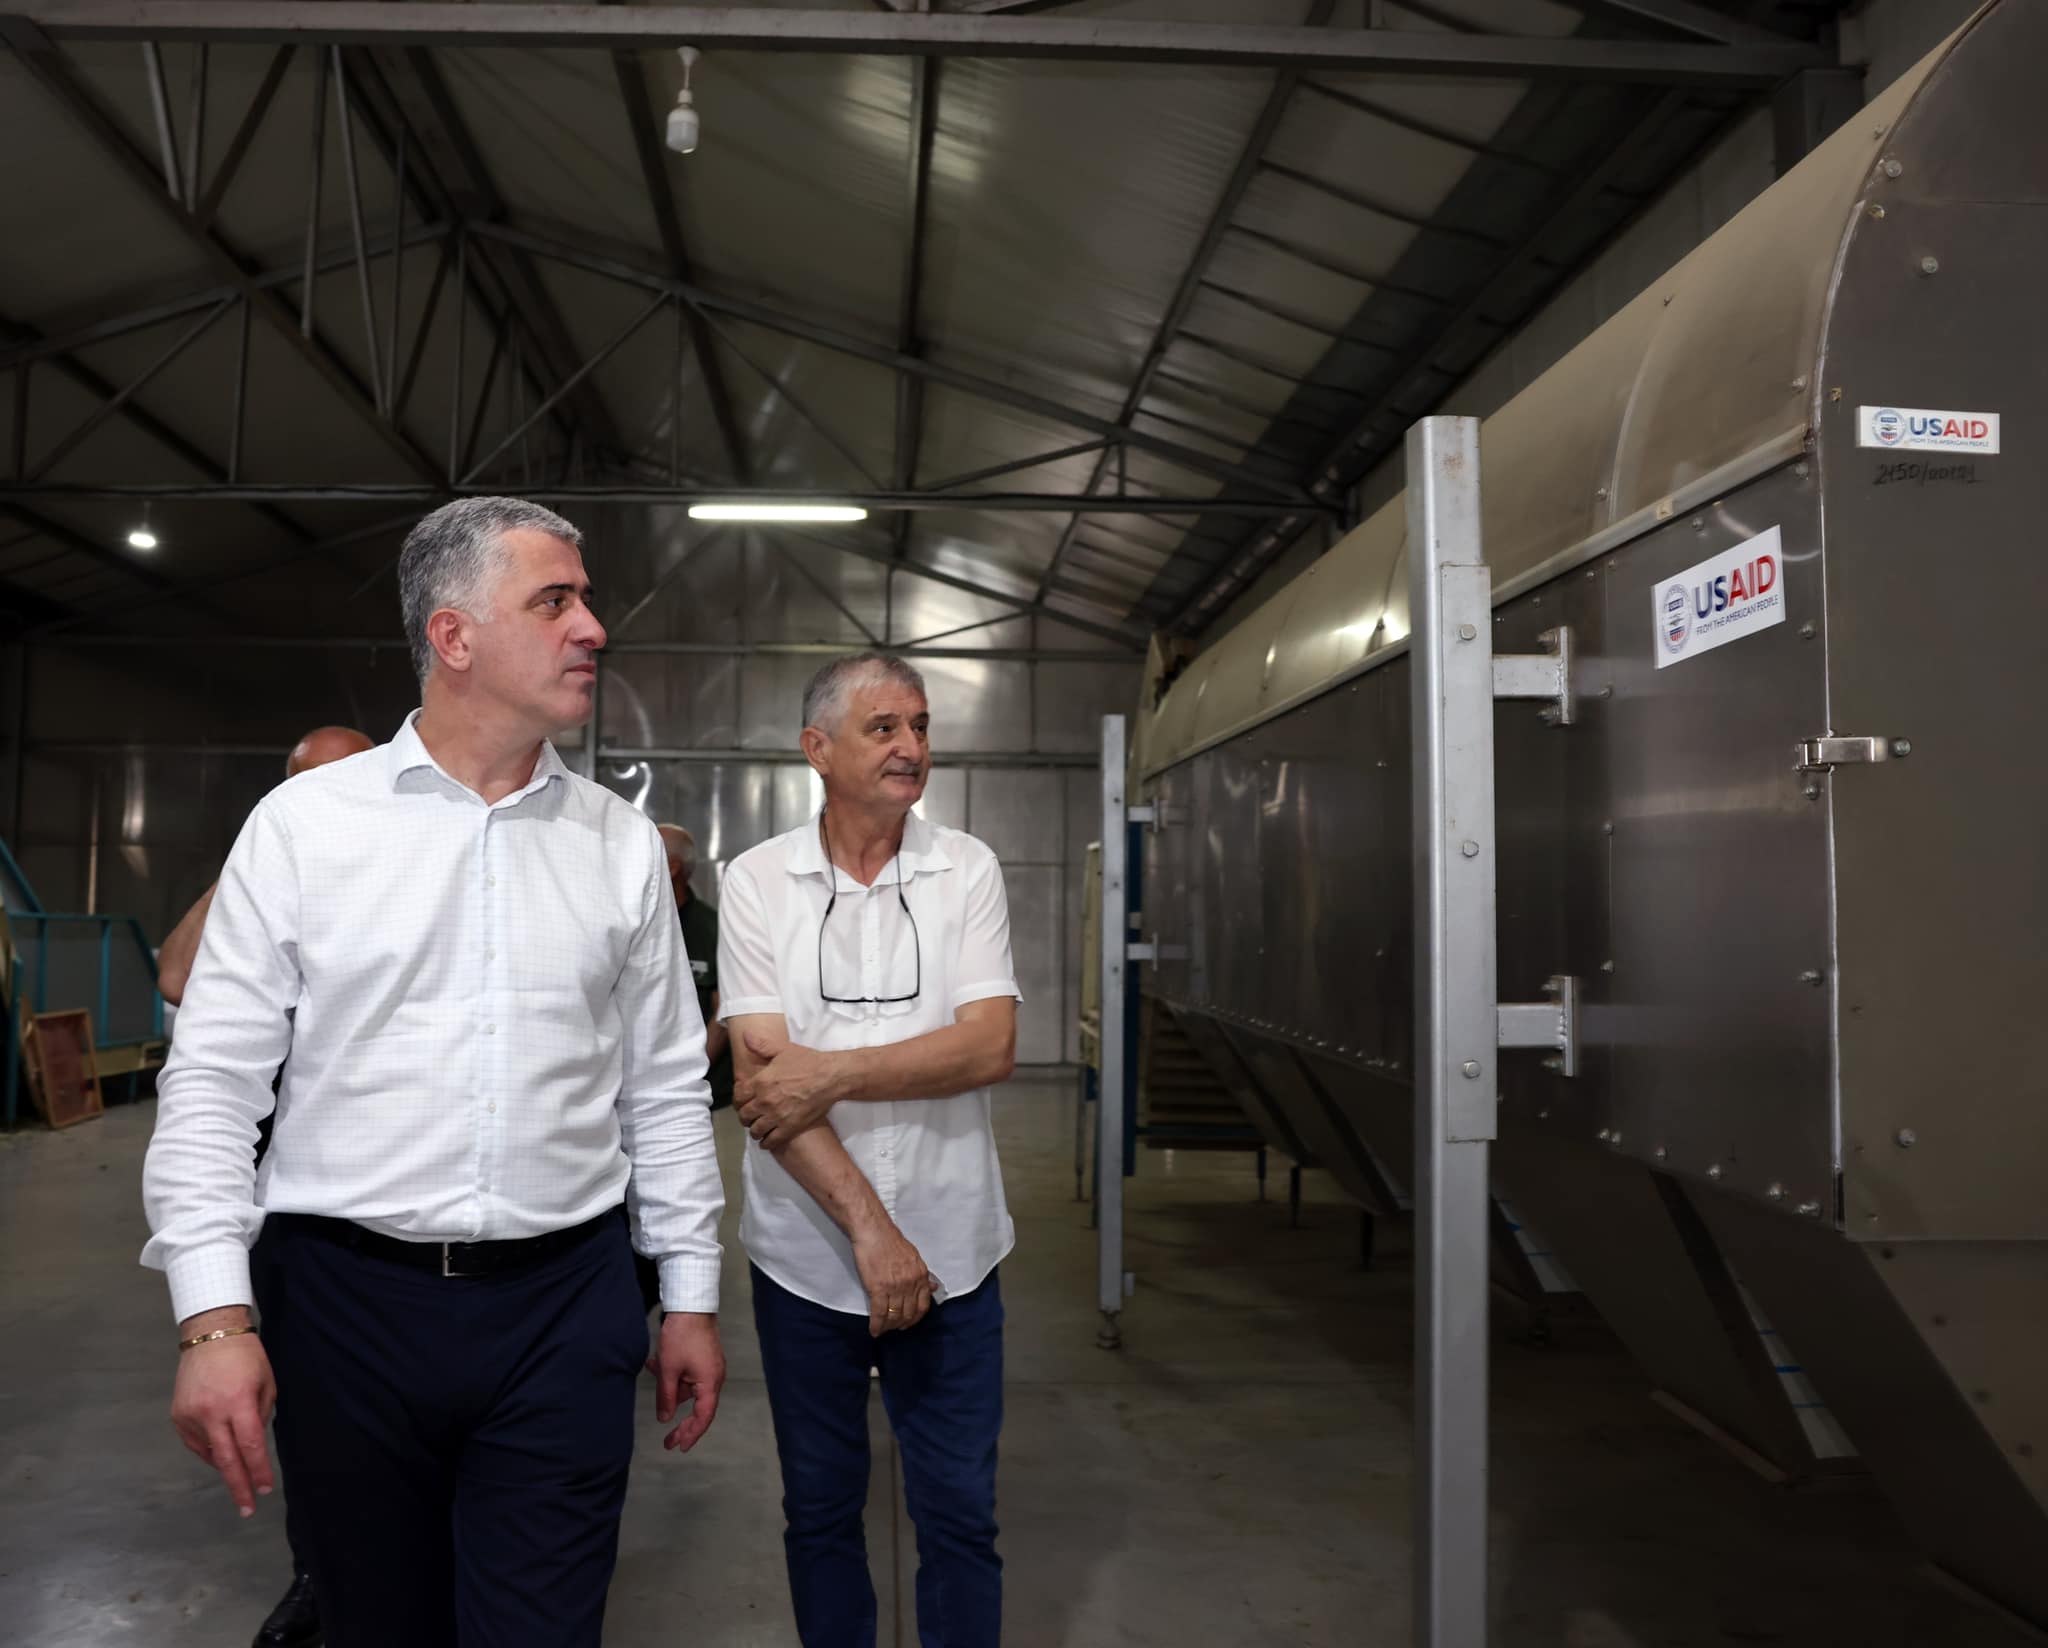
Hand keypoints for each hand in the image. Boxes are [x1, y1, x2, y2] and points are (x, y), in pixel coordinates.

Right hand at [169, 1307, 275, 1516]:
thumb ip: (261, 1416)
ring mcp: (190, 1416)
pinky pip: (196, 1443)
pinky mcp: (177, 1416)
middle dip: (239, 1486)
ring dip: (226, 1464)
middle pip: (226, 1460)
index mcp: (237, 1403)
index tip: (266, 1489)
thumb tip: (254, 1446)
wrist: (209, 1335)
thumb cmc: (246, 1357)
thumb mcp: (266, 1383)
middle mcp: (210, 1413)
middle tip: (248, 1508)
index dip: (259, 1470)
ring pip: (210, 1453)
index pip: (250, 1446)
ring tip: (239, 1469)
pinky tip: (220, 1451)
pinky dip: (210, 1450)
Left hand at [652, 1311, 724, 1451]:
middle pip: (698, 1407)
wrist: (691, 1305)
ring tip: (653, 1371)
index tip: (680, 1447)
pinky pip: (689, 1376)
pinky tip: (657, 1364)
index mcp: (710, 1383)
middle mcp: (715, 1377)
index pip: (703, 1417)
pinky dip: (675, 1376)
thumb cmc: (682, 1336)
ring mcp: (710, 1367)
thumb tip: (665, 1418)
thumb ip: (666, 1398)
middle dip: (682, 1423)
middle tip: (668, 1441)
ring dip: (671, 1388)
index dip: (692, 1434)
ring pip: (690, 1389)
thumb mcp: (669, 1370)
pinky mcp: (704, 1358)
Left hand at [736, 1029, 842, 1150]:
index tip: (742, 1101)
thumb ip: (761, 1045)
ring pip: (755, 1130)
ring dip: (754, 1130)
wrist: (830, 1077)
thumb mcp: (783, 1049)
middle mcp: (765, 1101)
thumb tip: (746, 1036)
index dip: (738, 1100)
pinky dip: (766, 1142)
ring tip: (758, 1128)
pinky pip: (771, 1141)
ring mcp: (777, 1116)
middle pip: (744, 1115)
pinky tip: (766, 1140)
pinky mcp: (790, 1127)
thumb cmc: (808, 1062)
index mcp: (761, 1082)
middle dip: (745, 1116)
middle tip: (750, 1115)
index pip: (738, 1097)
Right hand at [850, 1221, 936, 1337]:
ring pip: (894, 1316)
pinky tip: (874, 1331)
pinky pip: (879, 1313)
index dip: (916, 1318)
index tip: (909, 1322)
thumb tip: (933, 1287)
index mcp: (921, 1275)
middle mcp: (911, 1283)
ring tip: (883, 1329)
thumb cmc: (890, 1241)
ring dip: (888, 1326)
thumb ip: (922, 1275)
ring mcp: (895, 1287)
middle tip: (895, 1328)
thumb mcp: (914, 1256)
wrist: (873, 1231)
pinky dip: (876, 1325)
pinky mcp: (878, 1288)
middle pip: (909, 1314)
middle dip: (901, 1324)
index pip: (923, 1305)